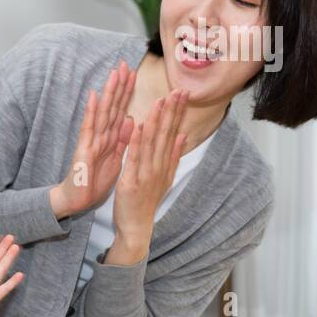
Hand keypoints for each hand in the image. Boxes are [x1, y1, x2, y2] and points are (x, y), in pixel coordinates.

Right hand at [50, 60, 135, 217]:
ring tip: (113, 73)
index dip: (127, 92)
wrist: (76, 199)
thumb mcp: (115, 158)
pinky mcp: (83, 149)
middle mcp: (100, 135)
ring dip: (108, 92)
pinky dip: (92, 112)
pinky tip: (94, 96)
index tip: (134, 73)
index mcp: (110, 138)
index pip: (120, 110)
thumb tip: (130, 118)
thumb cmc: (93, 181)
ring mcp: (91, 140)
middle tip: (125, 64)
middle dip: (119, 85)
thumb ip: (122, 139)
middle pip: (112, 106)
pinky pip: (88, 128)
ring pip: (102, 112)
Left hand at [110, 88, 188, 261]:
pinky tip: (137, 126)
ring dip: (156, 121)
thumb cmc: (147, 200)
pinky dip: (136, 142)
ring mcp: (147, 174)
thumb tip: (184, 135)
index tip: (182, 92)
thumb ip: (173, 155)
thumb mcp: (164, 176)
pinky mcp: (132, 182)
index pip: (173, 132)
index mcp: (165, 163)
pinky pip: (135, 159)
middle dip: (172, 111)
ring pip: (152, 143)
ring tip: (160, 101)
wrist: (137, 226)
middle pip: (166, 134)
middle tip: (179, 90)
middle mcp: (159, 166)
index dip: (177, 112)